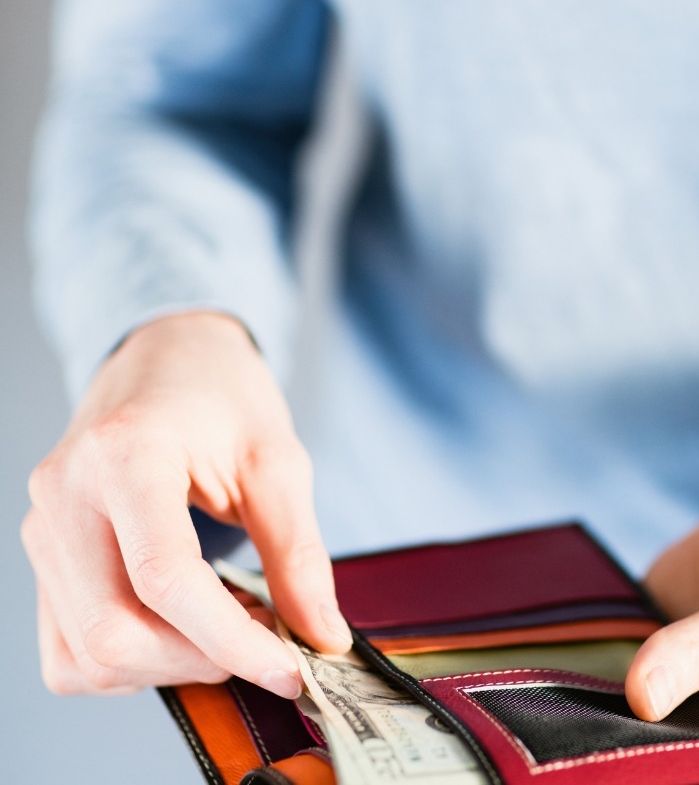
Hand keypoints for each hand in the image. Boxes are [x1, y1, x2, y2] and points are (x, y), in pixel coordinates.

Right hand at [21, 312, 350, 697]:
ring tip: (230, 626)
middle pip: (115, 631)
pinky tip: (183, 631)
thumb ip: (298, 552)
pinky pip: (69, 651)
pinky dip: (131, 664)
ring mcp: (44, 531)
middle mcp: (65, 497)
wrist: (167, 361)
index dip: (231, 639)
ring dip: (169, 667)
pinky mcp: (46, 559)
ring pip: (87, 654)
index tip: (291, 669)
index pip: (165, 577)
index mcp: (124, 455)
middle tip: (267, 644)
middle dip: (203, 660)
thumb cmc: (222, 397)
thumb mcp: (277, 460)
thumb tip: (323, 636)